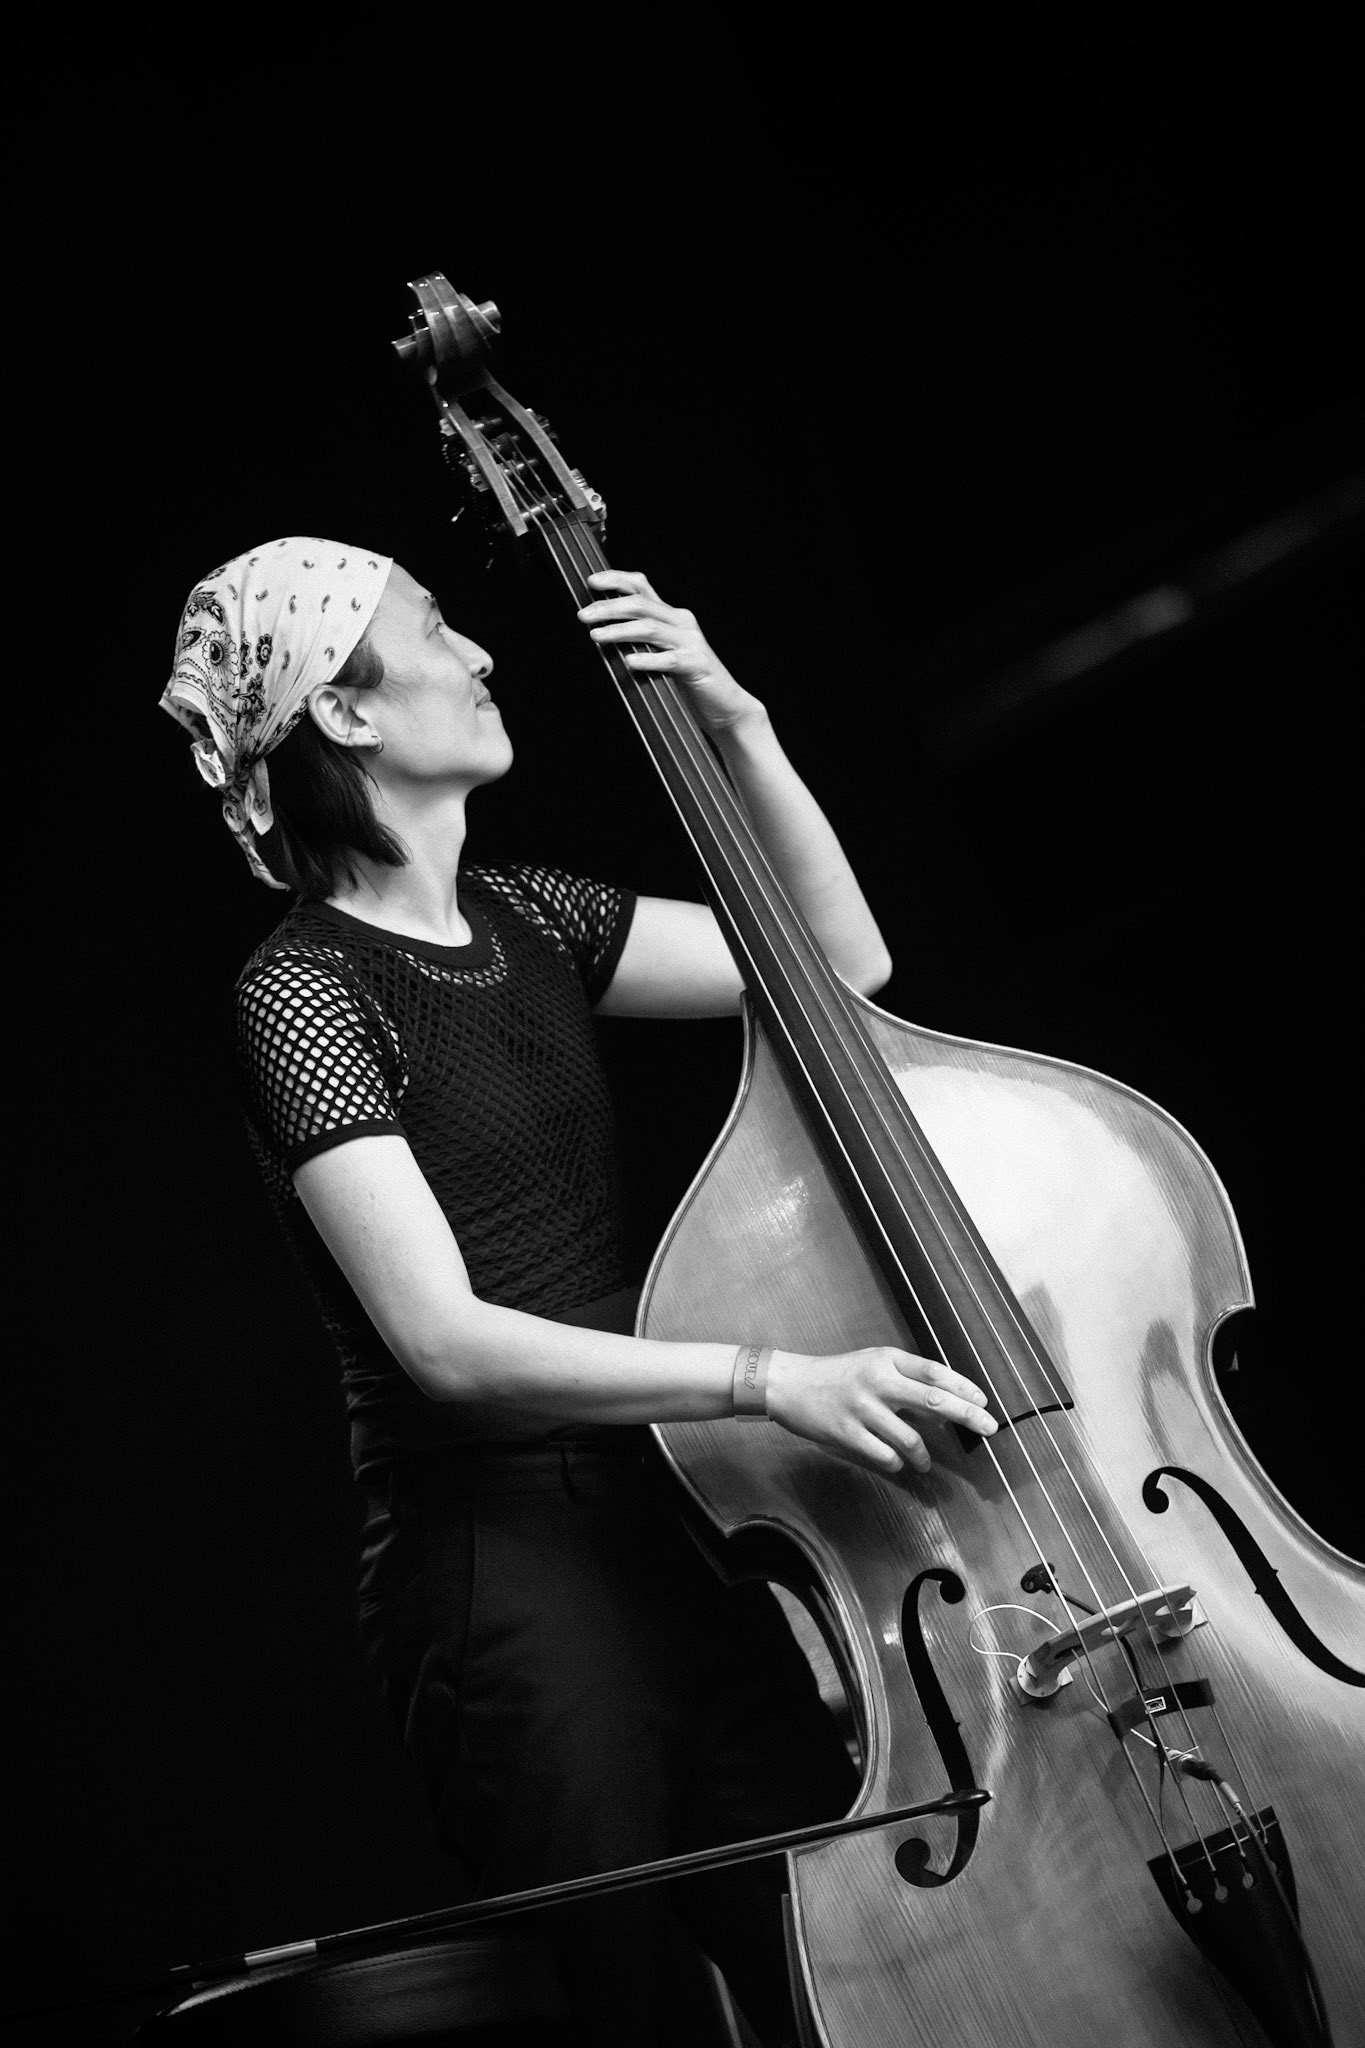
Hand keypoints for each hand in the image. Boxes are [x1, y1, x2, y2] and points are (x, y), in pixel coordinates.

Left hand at [577, 569, 762, 734]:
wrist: (725, 704)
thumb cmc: (688, 680)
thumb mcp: (661, 652)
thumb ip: (639, 639)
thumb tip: (600, 631)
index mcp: (671, 615)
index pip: (641, 587)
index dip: (616, 579)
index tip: (591, 581)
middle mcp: (681, 622)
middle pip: (640, 605)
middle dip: (608, 608)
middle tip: (583, 616)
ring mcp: (690, 642)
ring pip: (650, 628)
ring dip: (619, 630)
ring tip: (596, 635)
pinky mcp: (696, 665)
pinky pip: (669, 659)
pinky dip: (647, 660)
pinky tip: (629, 663)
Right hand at [765, 1347, 998, 1476]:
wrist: (790, 1385)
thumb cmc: (837, 1375)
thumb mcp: (873, 1365)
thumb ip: (907, 1381)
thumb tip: (945, 1409)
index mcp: (886, 1360)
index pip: (934, 1372)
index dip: (964, 1387)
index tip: (984, 1401)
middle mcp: (878, 1381)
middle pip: (934, 1400)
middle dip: (967, 1415)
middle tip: (990, 1428)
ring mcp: (862, 1408)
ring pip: (911, 1438)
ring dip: (924, 1456)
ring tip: (925, 1463)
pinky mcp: (847, 1433)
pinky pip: (886, 1456)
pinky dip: (897, 1463)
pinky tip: (896, 1462)